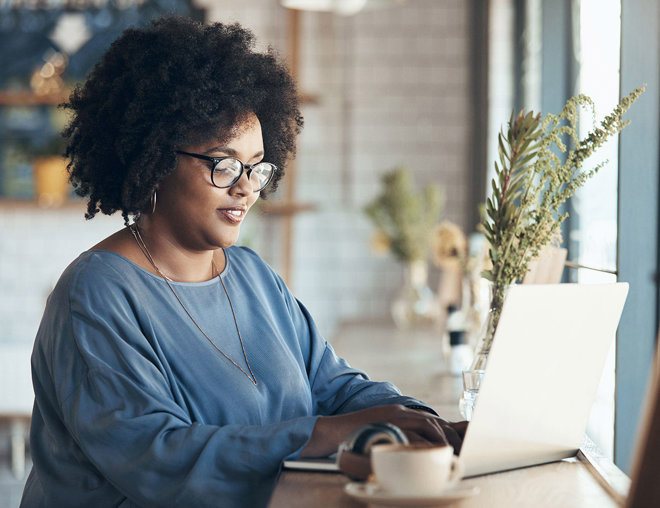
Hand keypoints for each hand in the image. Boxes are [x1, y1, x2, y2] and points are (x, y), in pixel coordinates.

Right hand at [300, 404, 465, 457]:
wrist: (334, 431)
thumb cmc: (357, 437)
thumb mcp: (383, 433)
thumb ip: (399, 437)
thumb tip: (418, 451)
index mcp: (400, 413)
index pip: (430, 419)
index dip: (447, 431)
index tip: (458, 443)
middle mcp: (400, 412)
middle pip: (433, 421)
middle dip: (450, 435)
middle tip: (459, 450)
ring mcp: (394, 416)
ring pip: (428, 424)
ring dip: (441, 439)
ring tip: (448, 452)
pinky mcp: (388, 424)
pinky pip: (414, 433)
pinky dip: (426, 442)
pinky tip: (433, 452)